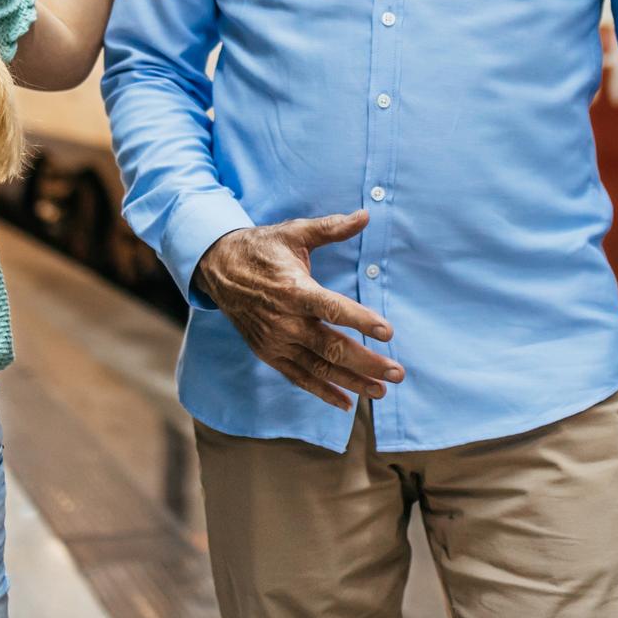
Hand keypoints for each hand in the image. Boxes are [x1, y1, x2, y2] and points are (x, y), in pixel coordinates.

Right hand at [193, 211, 402, 409]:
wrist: (218, 269)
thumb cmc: (262, 249)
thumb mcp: (294, 233)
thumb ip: (331, 228)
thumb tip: (365, 215)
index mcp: (294, 289)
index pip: (332, 309)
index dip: (361, 321)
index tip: (388, 333)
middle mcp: (285, 321)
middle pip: (331, 347)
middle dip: (367, 362)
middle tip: (398, 372)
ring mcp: (276, 341)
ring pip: (318, 368)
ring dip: (352, 382)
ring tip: (382, 390)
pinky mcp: (269, 353)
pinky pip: (298, 378)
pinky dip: (323, 392)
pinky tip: (347, 403)